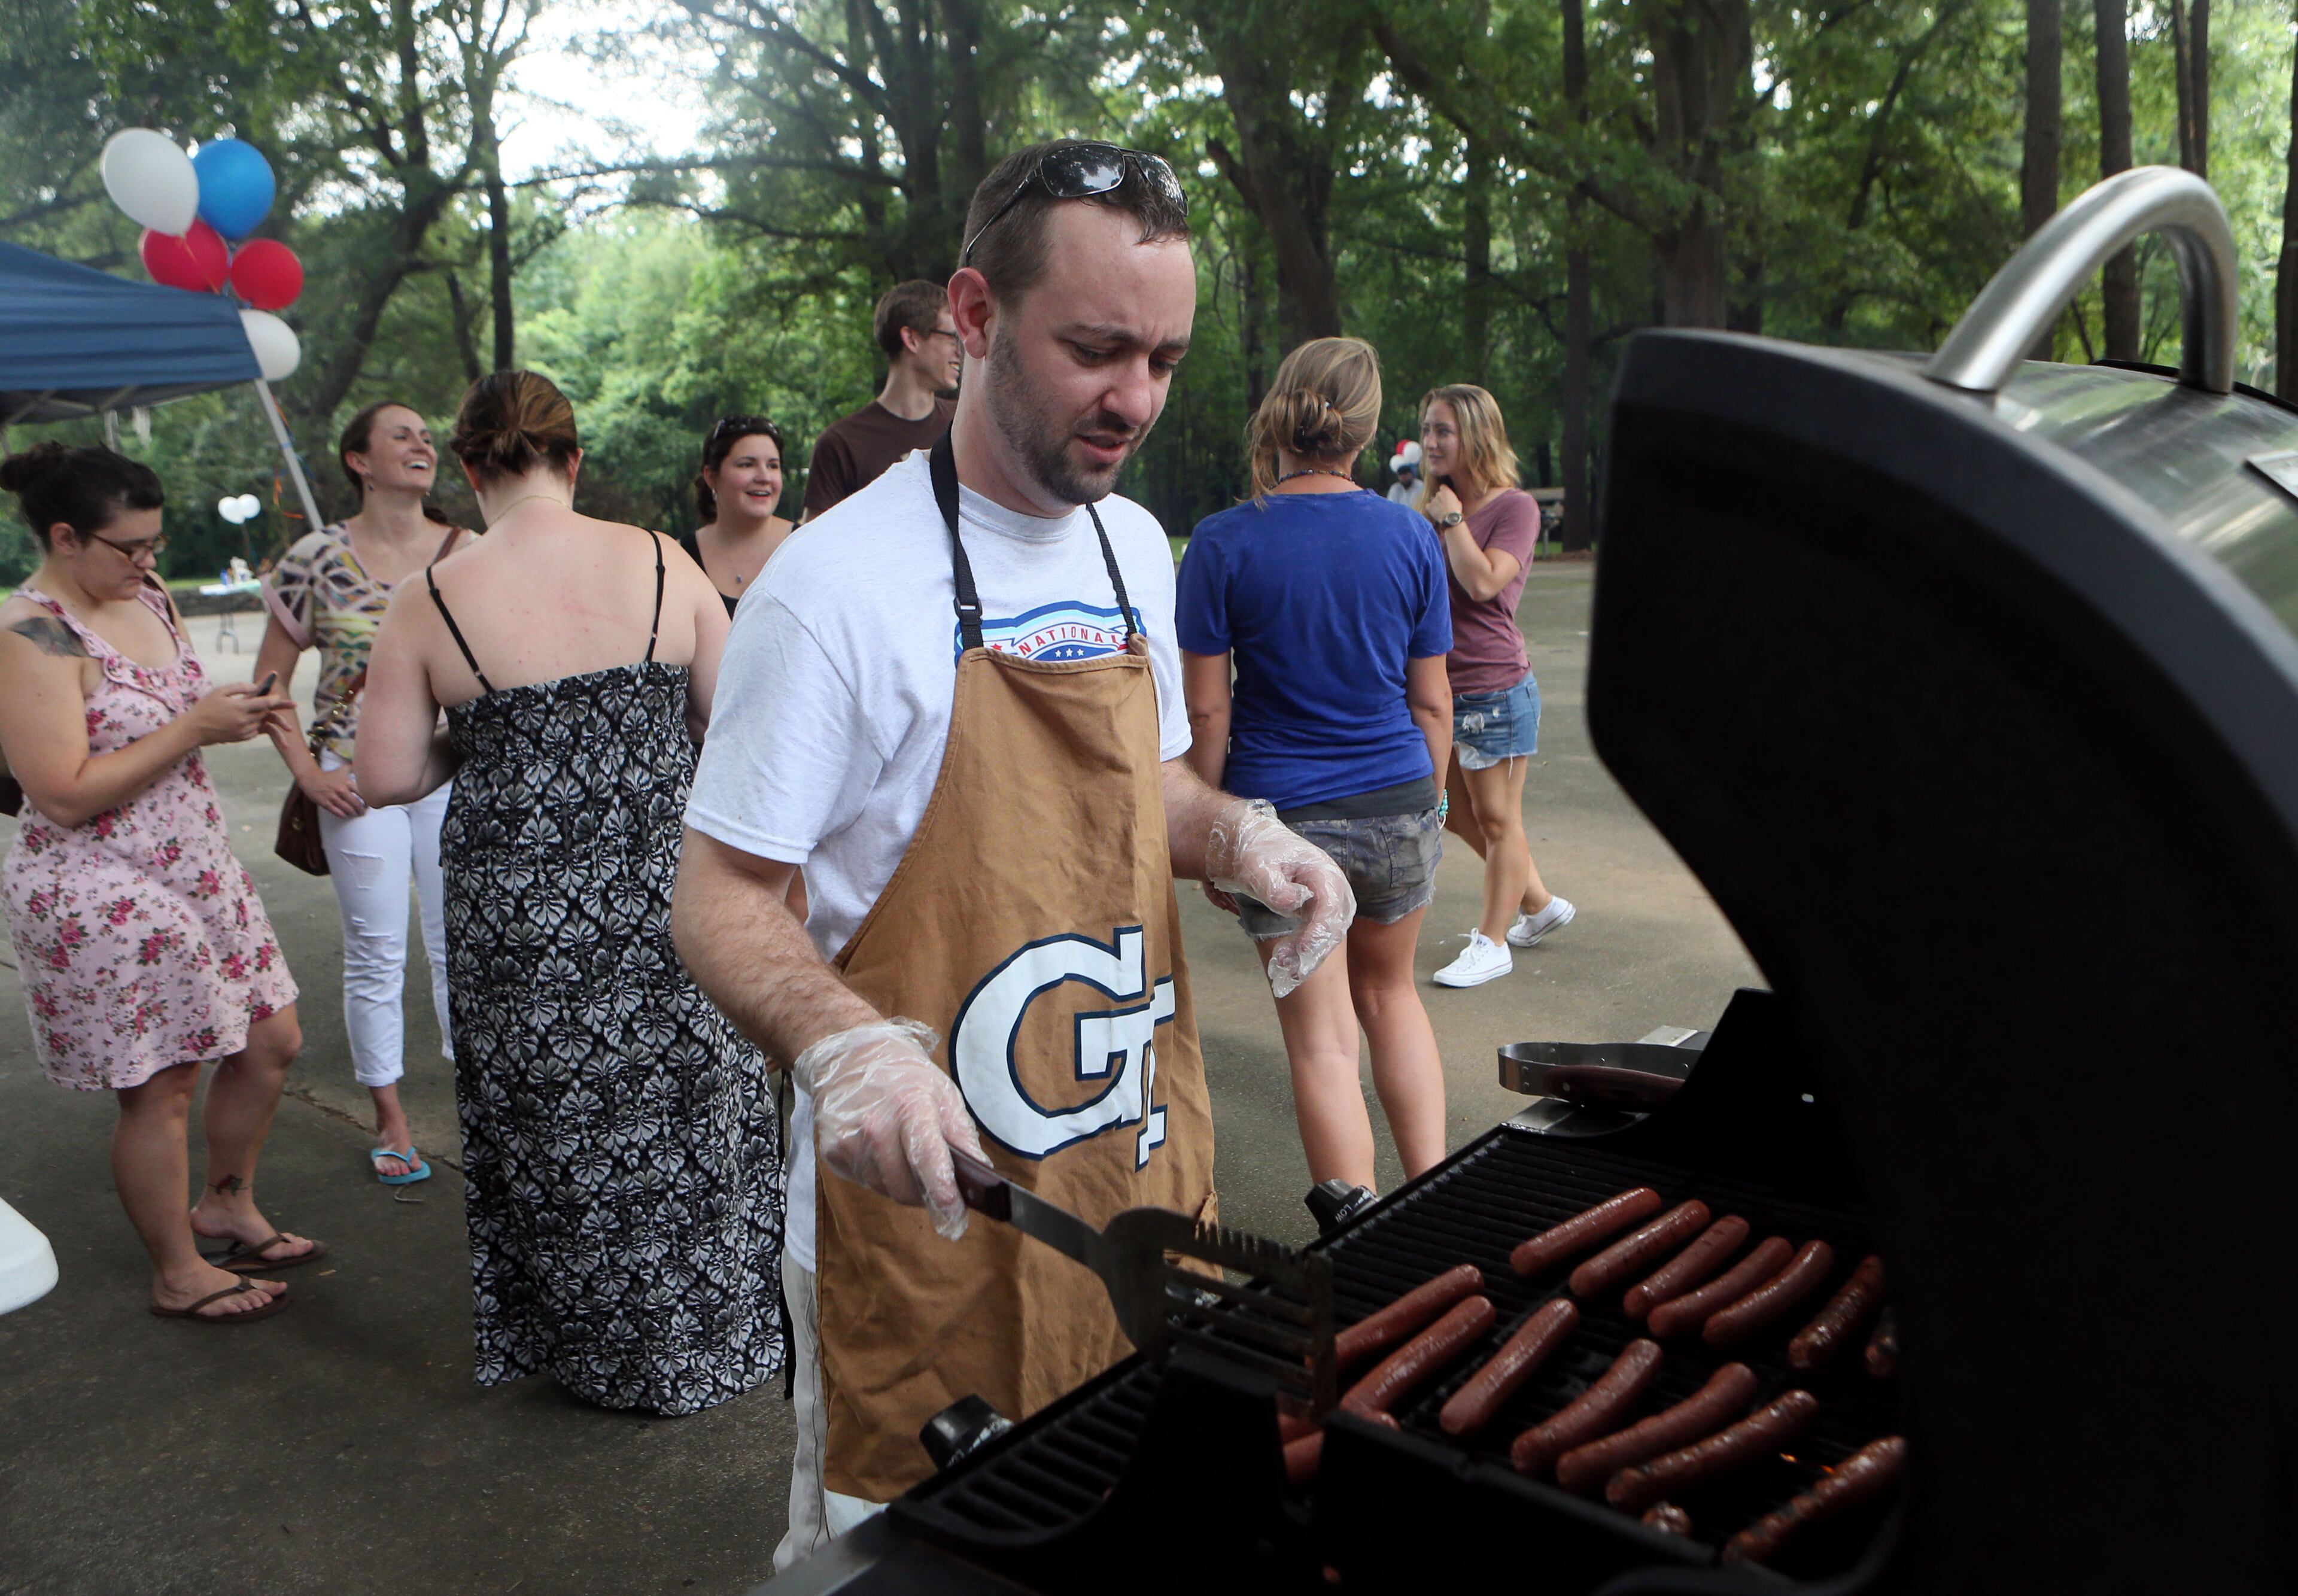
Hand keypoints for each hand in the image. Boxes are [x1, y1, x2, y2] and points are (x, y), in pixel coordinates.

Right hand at [186, 683, 293, 746]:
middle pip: (263, 712)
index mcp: (238, 707)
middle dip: (267, 706)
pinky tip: (247, 719)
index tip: (278, 696)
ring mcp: (242, 731)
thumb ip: (239, 687)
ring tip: (255, 709)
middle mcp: (242, 720)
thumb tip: (256, 687)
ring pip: (260, 722)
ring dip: (260, 715)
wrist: (195, 728)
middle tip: (267, 701)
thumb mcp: (220, 691)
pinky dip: (254, 724)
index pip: (262, 703)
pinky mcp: (240, 738)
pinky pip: (254, 731)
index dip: (273, 699)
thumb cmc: (206, 707)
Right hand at [298, 764, 366, 818]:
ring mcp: (333, 798)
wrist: (311, 779)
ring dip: (353, 813)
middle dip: (361, 810)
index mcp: (347, 782)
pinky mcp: (326, 804)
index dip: (367, 801)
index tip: (368, 804)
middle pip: (356, 804)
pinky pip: (338, 813)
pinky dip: (344, 815)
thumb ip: (353, 768)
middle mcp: (341, 790)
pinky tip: (346, 814)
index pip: (362, 794)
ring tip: (355, 814)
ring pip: (348, 810)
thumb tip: (363, 766)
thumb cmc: (329, 775)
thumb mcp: (342, 770)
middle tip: (362, 812)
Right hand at [791, 1018, 986, 1239]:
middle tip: (936, 1182)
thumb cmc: (903, 1077)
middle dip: (926, 1194)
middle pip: (905, 1188)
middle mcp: (875, 1127)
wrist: (849, 1058)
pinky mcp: (833, 1153)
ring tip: (904, 1154)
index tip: (955, 1216)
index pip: (928, 1159)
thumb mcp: (943, 1095)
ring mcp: (849, 1142)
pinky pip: (866, 1182)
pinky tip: (881, 1150)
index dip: (943, 1193)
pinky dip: (880, 1175)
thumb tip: (982, 1176)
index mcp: (909, 1107)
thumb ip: (962, 1138)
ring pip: (886, 1190)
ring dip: (902, 1184)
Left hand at [1204, 798, 1355, 998]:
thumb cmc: (1257, 852)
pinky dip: (1301, 950)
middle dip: (1314, 951)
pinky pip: (1316, 935)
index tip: (1302, 949)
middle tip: (1293, 970)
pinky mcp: (1318, 912)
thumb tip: (1293, 904)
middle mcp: (1331, 886)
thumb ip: (1274, 886)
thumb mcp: (1258, 866)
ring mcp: (1327, 900)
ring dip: (1307, 955)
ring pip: (1327, 935)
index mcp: (1322, 870)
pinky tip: (1282, 959)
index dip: (1318, 930)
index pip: (1330, 904)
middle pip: (1334, 925)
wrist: (1255, 846)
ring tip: (1281, 965)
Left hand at [1424, 483, 1461, 524]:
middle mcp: (1438, 494)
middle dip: (1439, 498)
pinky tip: (1434, 512)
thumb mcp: (1458, 502)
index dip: (1443, 490)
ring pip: (1433, 500)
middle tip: (1443, 504)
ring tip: (1439, 510)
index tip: (1445, 494)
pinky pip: (1428, 505)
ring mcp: (1433, 500)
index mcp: (1446, 491)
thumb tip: (1451, 499)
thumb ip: (1452, 498)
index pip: (1442, 487)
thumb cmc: (1456, 511)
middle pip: (1437, 494)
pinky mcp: (1429, 506)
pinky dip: (1430, 508)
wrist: (1450, 519)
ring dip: (1435, 503)